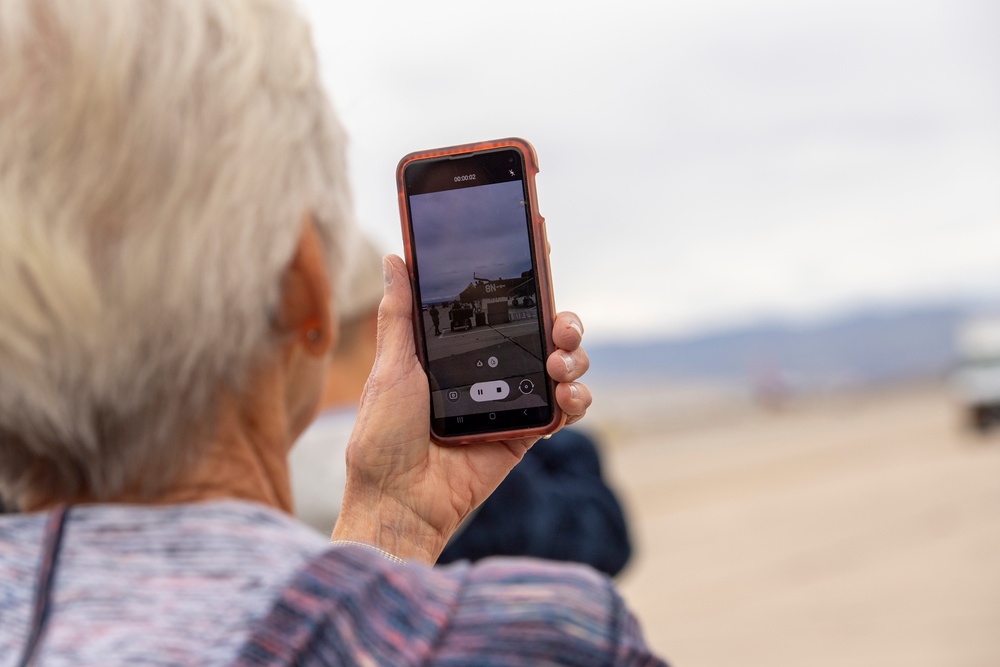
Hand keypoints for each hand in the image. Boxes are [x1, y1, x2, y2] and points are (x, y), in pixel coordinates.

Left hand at [332, 254, 591, 562]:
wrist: (397, 501)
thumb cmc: (382, 438)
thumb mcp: (390, 368)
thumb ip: (401, 315)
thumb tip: (395, 258)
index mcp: (456, 351)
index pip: (497, 305)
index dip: (522, 275)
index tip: (538, 239)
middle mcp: (488, 371)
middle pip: (540, 332)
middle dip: (561, 320)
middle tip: (560, 323)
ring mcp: (510, 402)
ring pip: (561, 365)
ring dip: (573, 356)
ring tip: (560, 362)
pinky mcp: (524, 435)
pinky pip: (565, 410)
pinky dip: (576, 398)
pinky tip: (568, 394)